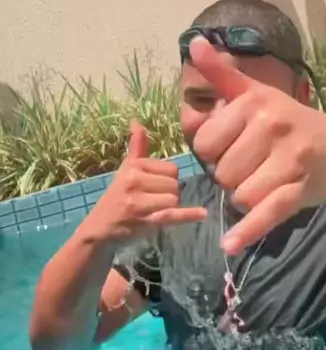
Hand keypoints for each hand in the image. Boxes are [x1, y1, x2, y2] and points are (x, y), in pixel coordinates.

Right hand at [83, 123, 206, 245]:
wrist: (99, 227)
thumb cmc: (116, 196)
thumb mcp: (125, 169)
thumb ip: (137, 147)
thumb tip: (137, 122)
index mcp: (134, 166)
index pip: (171, 169)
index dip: (168, 178)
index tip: (155, 186)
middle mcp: (135, 181)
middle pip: (174, 184)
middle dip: (170, 193)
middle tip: (153, 200)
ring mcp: (139, 202)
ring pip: (174, 199)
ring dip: (170, 206)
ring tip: (155, 209)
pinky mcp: (144, 220)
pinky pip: (171, 215)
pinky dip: (188, 215)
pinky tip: (202, 213)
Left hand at [190, 38, 325, 254]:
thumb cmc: (291, 122)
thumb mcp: (258, 93)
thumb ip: (223, 73)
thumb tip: (194, 43)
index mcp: (255, 102)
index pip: (204, 142)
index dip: (213, 152)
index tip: (234, 146)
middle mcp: (272, 125)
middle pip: (221, 172)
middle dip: (231, 177)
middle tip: (254, 166)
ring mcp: (290, 158)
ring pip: (239, 195)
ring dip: (244, 198)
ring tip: (264, 182)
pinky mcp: (302, 188)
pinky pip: (265, 213)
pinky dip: (247, 232)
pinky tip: (231, 245)